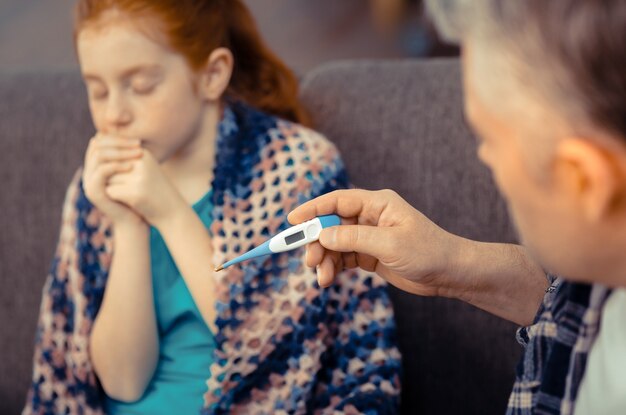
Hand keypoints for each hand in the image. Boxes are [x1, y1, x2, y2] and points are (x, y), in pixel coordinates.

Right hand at [82, 134, 144, 225]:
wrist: (134, 220)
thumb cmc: (137, 196)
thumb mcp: (133, 173)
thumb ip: (129, 157)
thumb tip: (135, 137)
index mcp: (96, 166)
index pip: (101, 142)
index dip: (118, 139)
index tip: (138, 141)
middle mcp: (89, 172)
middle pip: (98, 146)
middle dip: (120, 143)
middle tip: (139, 144)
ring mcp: (89, 181)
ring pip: (99, 156)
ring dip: (120, 152)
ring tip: (139, 154)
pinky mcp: (93, 191)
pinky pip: (101, 171)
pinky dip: (116, 166)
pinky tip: (132, 165)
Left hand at [106, 148, 185, 227]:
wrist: (172, 212)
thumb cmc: (154, 190)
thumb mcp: (142, 169)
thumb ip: (122, 158)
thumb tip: (94, 142)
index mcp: (143, 153)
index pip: (112, 152)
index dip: (114, 169)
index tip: (125, 180)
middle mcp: (142, 162)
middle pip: (108, 165)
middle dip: (112, 178)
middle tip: (129, 188)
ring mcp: (139, 177)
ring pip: (107, 178)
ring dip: (113, 187)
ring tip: (133, 194)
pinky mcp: (135, 193)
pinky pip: (110, 191)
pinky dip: (115, 198)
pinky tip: (131, 202)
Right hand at [288, 189, 463, 295]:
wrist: (450, 274)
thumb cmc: (428, 252)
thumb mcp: (389, 244)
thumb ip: (353, 237)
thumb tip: (322, 234)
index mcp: (377, 203)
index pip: (336, 201)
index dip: (312, 209)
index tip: (291, 221)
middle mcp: (370, 216)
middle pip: (330, 224)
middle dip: (316, 242)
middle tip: (309, 261)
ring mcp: (368, 235)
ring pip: (334, 243)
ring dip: (324, 260)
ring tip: (322, 279)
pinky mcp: (369, 254)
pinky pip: (342, 257)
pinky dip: (333, 268)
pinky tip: (328, 280)